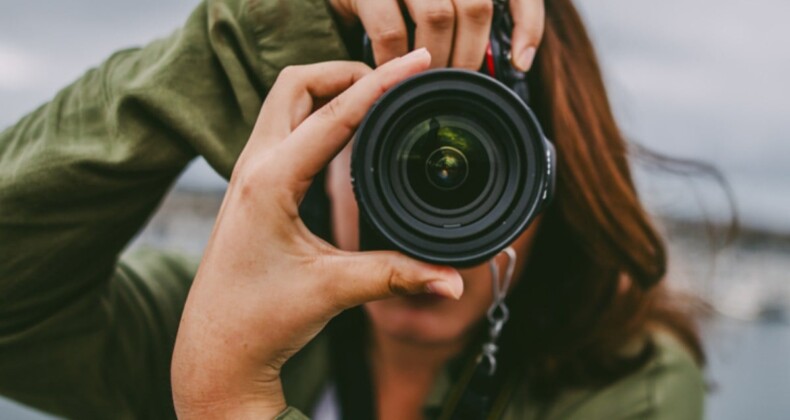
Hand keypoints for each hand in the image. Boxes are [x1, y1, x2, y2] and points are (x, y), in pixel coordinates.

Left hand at [171, 49, 462, 418]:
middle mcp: (254, 166)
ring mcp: (248, 173)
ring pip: (286, 101)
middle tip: (394, 79)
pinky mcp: (253, 186)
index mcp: (271, 181)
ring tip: (377, 96)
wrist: (216, 349)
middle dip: (347, 71)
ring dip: (329, 88)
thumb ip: (397, 276)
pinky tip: (346, 131)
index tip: (417, 63)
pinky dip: (317, 113)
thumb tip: (453, 279)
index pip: (336, 113)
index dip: (382, 82)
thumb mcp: (334, 290)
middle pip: (298, 83)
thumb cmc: (259, 319)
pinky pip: (284, 127)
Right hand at [328, 0, 544, 70]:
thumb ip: (471, 18)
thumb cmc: (397, 0)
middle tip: (458, 82)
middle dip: (471, 55)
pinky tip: (394, 75)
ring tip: (429, 81)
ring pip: (438, 17)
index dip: (527, 25)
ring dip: (437, 60)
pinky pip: (390, 31)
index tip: (520, 63)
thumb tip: (515, 61)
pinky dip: (396, 61)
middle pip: (476, 8)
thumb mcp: (440, 1)